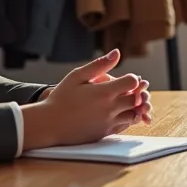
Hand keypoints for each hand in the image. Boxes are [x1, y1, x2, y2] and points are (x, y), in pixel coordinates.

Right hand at [20, 49, 151, 149]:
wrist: (49, 124)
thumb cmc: (61, 97)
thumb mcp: (77, 76)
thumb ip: (99, 65)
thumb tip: (117, 53)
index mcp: (104, 93)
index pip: (133, 82)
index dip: (132, 78)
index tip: (125, 79)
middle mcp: (110, 109)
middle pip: (137, 99)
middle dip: (137, 92)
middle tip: (129, 89)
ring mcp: (109, 123)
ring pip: (134, 114)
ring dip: (134, 107)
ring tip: (124, 101)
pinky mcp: (106, 133)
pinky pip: (125, 126)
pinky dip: (127, 118)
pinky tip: (118, 112)